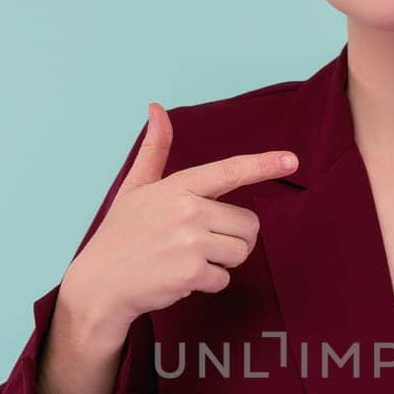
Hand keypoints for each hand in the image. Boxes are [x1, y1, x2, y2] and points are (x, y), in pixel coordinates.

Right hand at [57, 102, 298, 354]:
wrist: (100, 284)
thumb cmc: (120, 235)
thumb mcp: (135, 187)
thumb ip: (154, 150)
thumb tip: (156, 108)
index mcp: (177, 187)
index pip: (229, 171)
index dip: (263, 165)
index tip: (292, 160)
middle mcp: (187, 211)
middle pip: (248, 223)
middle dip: (234, 237)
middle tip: (199, 243)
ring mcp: (190, 242)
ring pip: (241, 251)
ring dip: (223, 261)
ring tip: (188, 259)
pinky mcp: (191, 273)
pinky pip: (224, 278)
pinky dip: (208, 283)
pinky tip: (180, 278)